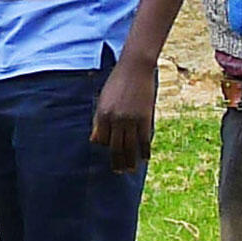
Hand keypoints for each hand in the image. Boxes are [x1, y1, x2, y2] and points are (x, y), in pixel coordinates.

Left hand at [89, 56, 157, 173]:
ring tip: (131, 170)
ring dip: (130, 161)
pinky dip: (144, 150)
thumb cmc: (117, 82)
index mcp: (102, 114)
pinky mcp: (145, 118)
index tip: (110, 154)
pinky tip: (145, 158)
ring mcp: (130, 120)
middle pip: (115, 147)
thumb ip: (100, 120)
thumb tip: (96, 140)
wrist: (135, 67)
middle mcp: (115, 119)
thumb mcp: (103, 100)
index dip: (106, 147)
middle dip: (117, 161)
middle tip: (119, 172)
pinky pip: (144, 140)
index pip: (102, 140)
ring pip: (129, 147)